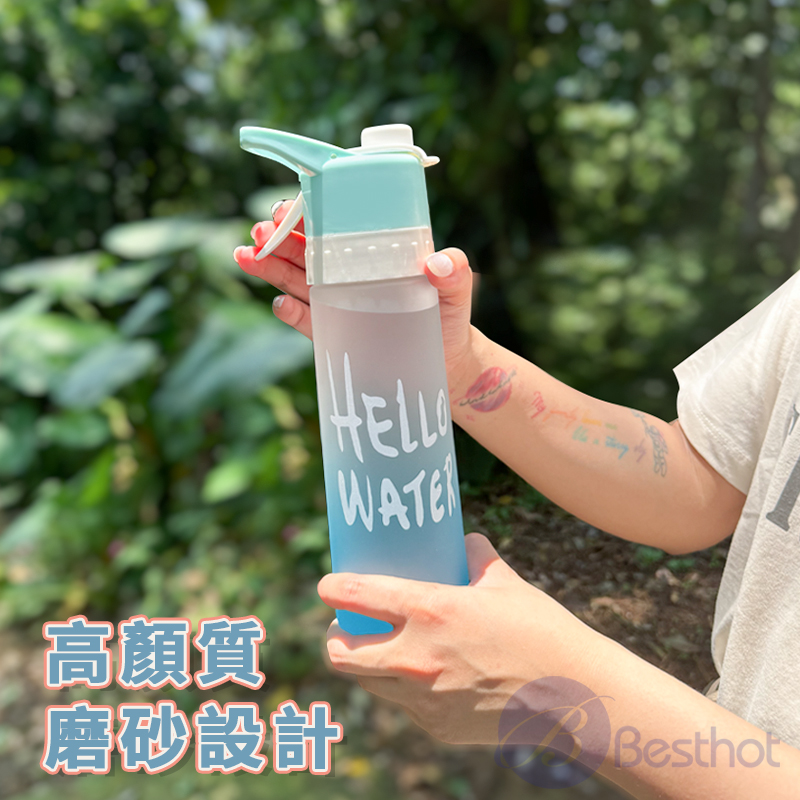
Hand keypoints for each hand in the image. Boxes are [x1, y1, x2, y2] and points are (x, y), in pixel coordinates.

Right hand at [233, 200, 477, 388]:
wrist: (446, 363)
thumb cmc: (451, 318)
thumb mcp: (458, 291)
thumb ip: (455, 273)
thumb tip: (438, 263)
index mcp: (372, 252)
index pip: (337, 225)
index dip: (310, 213)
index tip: (289, 208)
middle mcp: (350, 273)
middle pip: (306, 250)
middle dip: (279, 238)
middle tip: (261, 231)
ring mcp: (339, 302)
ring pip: (297, 280)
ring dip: (270, 267)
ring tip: (247, 256)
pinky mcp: (336, 331)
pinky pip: (309, 320)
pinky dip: (291, 312)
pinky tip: (279, 303)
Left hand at [316, 533, 598, 744]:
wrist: (574, 697)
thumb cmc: (541, 631)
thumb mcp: (505, 583)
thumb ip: (477, 557)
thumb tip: (464, 541)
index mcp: (430, 610)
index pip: (357, 596)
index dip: (332, 588)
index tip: (327, 584)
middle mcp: (416, 656)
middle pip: (340, 653)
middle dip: (335, 637)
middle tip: (347, 626)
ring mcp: (424, 697)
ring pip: (366, 682)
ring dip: (366, 664)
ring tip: (382, 649)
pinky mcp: (436, 726)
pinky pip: (403, 704)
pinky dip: (404, 688)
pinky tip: (426, 676)